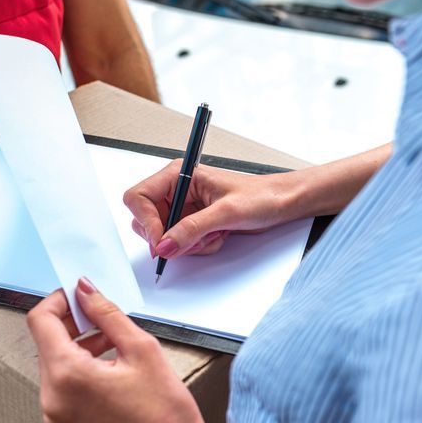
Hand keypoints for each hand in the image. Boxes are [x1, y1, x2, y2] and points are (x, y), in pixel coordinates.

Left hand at [27, 278, 216, 422]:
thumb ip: (106, 313)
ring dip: (76, 348)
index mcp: (68, 375)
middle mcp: (52, 398)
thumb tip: (85, 290)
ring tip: (111, 345)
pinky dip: (77, 373)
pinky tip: (107, 371)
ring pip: (54, 366)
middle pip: (46, 343)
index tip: (79, 296)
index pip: (41, 321)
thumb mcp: (141, 348)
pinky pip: (60, 389)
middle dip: (71, 325)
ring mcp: (55, 417)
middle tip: (102, 319)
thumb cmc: (165, 411)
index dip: (59, 301)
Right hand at [123, 161, 304, 259]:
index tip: (160, 241)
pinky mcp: (193, 224)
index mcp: (179, 175)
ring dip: (188, 244)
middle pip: (146, 221)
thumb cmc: (261, 195)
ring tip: (214, 233)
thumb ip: (192, 229)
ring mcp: (183, 209)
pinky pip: (181, 245)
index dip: (145, 221)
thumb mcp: (226, 212)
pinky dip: (198, 247)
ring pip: (164, 238)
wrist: (282, 204)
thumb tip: (165, 245)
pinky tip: (218, 236)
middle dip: (170, 236)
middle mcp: (177, 190)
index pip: (139, 197)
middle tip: (194, 238)